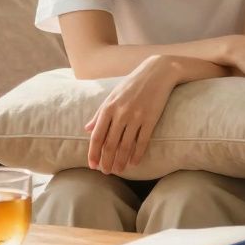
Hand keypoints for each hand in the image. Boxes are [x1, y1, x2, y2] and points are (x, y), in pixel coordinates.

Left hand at [84, 55, 179, 173]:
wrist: (157, 72)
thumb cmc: (133, 84)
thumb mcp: (113, 96)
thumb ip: (99, 113)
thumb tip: (87, 129)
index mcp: (108, 107)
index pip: (97, 136)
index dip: (93, 153)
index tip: (92, 165)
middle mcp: (121, 113)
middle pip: (110, 143)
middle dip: (106, 160)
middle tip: (105, 172)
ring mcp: (136, 116)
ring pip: (125, 145)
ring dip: (121, 160)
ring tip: (118, 170)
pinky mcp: (151, 118)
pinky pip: (142, 141)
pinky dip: (137, 154)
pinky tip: (134, 162)